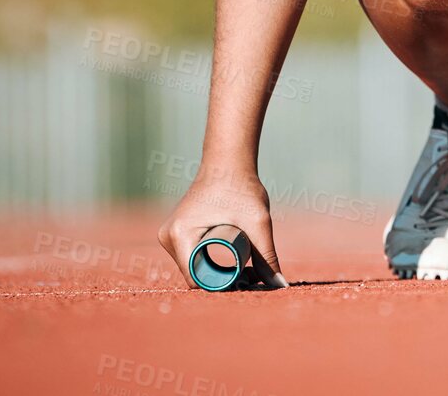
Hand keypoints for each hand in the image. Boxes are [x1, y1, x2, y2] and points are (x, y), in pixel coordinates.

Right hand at [157, 165, 287, 289]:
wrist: (228, 160)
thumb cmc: (241, 185)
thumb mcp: (257, 222)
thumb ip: (267, 255)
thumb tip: (279, 285)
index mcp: (180, 236)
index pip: (196, 279)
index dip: (221, 287)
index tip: (246, 283)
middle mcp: (168, 237)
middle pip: (194, 274)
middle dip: (221, 280)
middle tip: (251, 276)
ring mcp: (170, 234)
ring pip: (193, 267)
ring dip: (215, 272)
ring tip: (245, 268)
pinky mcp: (177, 231)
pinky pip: (192, 256)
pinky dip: (209, 262)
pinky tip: (230, 262)